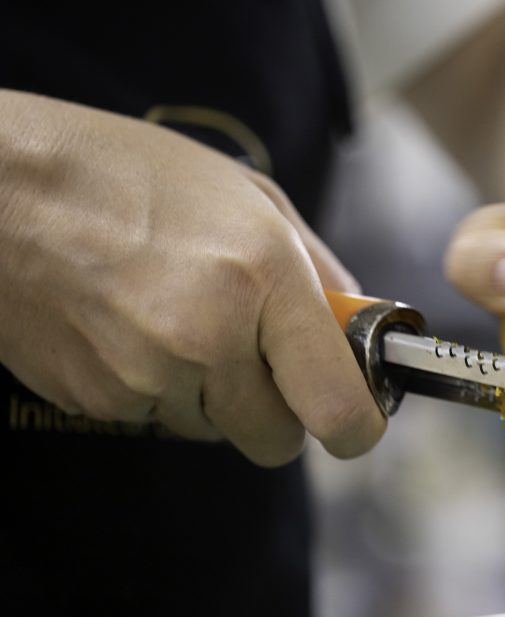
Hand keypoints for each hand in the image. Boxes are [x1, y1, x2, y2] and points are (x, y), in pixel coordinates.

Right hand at [0, 90, 384, 464]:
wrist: (2, 188)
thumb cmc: (132, 176)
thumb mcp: (248, 195)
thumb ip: (318, 266)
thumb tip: (356, 321)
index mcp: (264, 279)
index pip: (335, 406)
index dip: (357, 428)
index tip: (357, 422)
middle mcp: (209, 338)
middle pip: (277, 440)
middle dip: (279, 412)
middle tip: (260, 361)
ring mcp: (147, 376)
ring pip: (215, 430)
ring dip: (214, 396)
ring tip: (178, 321)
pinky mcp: (96, 399)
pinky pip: (157, 419)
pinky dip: (158, 389)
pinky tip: (132, 329)